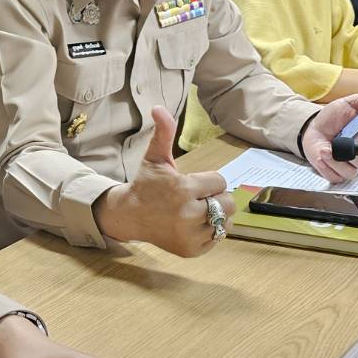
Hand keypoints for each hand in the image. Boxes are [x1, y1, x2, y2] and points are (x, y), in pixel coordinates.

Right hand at [94, 107, 233, 256]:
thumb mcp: (155, 157)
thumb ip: (163, 132)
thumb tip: (158, 107)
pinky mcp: (191, 249)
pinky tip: (192, 224)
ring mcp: (189, 235)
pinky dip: (210, 231)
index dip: (208, 181)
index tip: (191, 183)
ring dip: (215, 215)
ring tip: (194, 211)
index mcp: (182, 189)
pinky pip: (218, 237)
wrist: (130, 215)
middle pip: (228, 203)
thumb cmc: (146, 184)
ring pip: (225, 221)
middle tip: (195, 198)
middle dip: (215, 198)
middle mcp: (187, 214)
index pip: (220, 182)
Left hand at [300, 90, 357, 182]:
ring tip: (325, 149)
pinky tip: (321, 156)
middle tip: (340, 145)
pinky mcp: (334, 173)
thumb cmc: (332, 118)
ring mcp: (347, 166)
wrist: (312, 129)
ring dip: (335, 162)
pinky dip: (326, 168)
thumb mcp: (347, 105)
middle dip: (351, 155)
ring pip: (349, 172)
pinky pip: (334, 177)